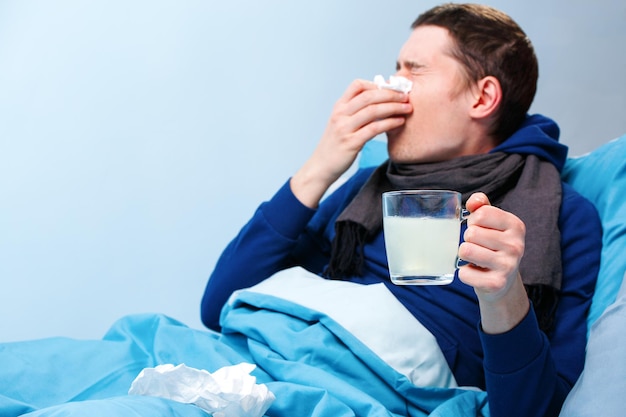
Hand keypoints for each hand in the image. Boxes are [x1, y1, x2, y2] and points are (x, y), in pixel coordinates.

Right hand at [290, 79, 411, 207]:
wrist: (321, 167)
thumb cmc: (335, 146)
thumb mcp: (341, 123)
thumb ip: (356, 112)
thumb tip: (381, 103)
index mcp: (339, 107)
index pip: (357, 85)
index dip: (377, 84)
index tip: (392, 89)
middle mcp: (340, 115)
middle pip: (369, 96)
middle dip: (391, 94)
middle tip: (406, 96)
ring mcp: (344, 128)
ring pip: (373, 110)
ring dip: (394, 107)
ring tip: (407, 108)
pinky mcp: (351, 143)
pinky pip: (374, 128)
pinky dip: (390, 123)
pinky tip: (399, 122)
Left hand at [458, 192, 529, 333]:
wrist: (503, 282)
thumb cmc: (493, 246)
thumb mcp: (491, 223)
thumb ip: (482, 207)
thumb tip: (474, 201)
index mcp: (516, 226)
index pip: (481, 213)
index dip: (474, 220)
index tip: (481, 229)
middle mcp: (516, 245)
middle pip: (471, 233)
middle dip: (468, 239)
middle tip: (479, 247)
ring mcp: (508, 266)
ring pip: (466, 251)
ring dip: (464, 255)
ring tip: (476, 259)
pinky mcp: (496, 283)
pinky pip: (464, 273)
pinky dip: (465, 273)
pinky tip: (477, 273)